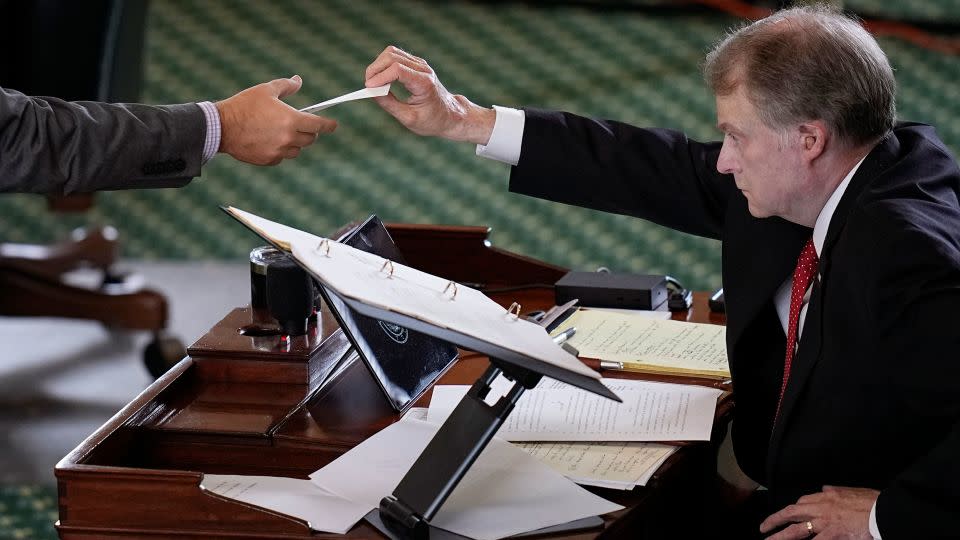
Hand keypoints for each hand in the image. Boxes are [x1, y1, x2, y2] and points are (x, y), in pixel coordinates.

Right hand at [216, 75, 336, 165]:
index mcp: (291, 120)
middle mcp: (288, 138)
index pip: (318, 125)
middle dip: (309, 132)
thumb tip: (299, 80)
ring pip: (297, 150)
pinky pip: (282, 157)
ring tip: (281, 132)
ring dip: (295, 142)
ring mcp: (279, 151)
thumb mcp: (266, 90)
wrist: (222, 127)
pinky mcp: (269, 160)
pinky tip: (269, 141)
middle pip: (310, 139)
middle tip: (300, 124)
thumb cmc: (244, 105)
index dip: (328, 125)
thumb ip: (287, 86)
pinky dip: (281, 150)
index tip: (333, 125)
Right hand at [364, 46, 494, 144]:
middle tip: (367, 86)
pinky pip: (395, 56)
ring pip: (391, 52)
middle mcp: (423, 69)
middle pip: (392, 56)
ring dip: (378, 65)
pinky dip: (384, 65)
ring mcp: (420, 64)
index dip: (380, 76)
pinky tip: (381, 79)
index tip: (368, 87)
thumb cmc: (432, 120)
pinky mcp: (416, 63)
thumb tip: (371, 91)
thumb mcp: (409, 118)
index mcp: (424, 83)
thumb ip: (390, 104)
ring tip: (373, 83)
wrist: (450, 115)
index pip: (397, 69)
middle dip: (375, 69)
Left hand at [760, 486, 878, 538]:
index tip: (785, 515)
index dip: (791, 510)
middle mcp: (821, 510)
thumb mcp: (851, 490)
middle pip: (791, 514)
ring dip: (781, 537)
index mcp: (826, 498)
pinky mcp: (833, 535)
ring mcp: (825, 524)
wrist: (885, 511)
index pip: (801, 503)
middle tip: (763, 528)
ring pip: (797, 531)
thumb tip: (825, 488)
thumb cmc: (872, 501)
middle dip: (775, 520)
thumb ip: (835, 491)